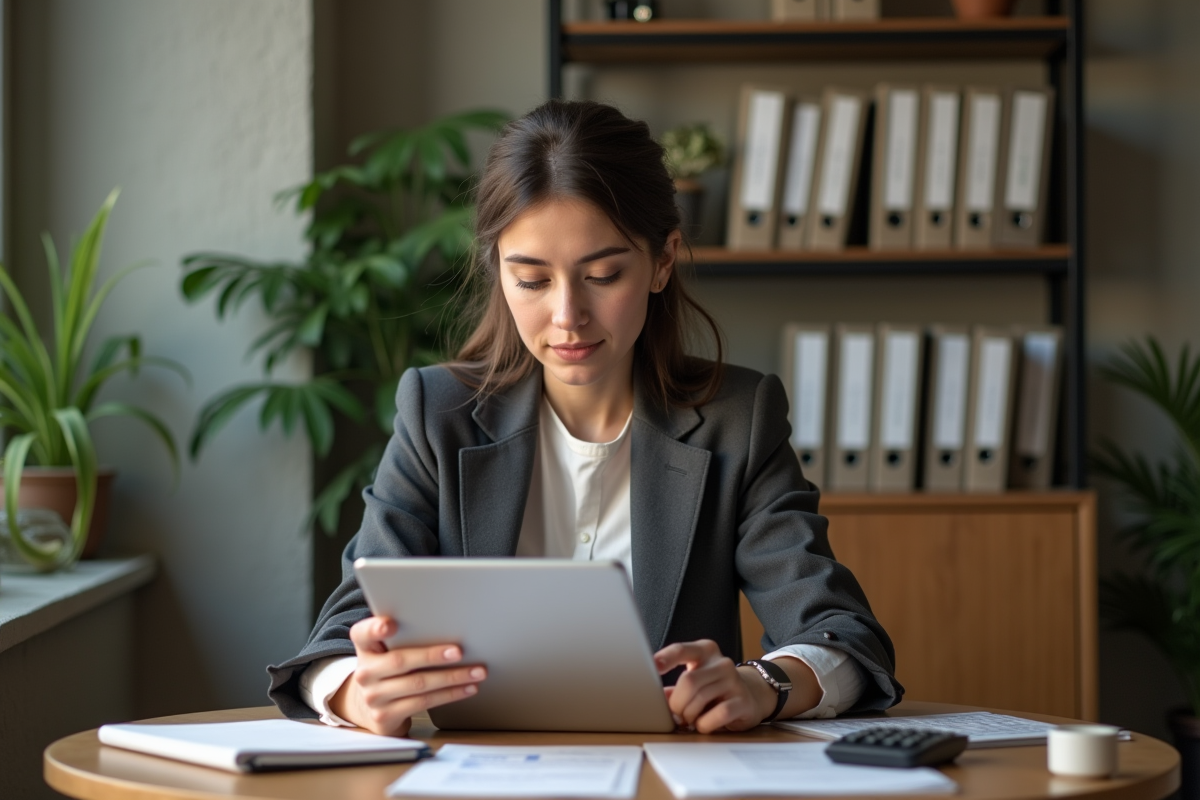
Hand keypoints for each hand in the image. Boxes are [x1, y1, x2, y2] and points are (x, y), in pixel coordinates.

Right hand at [328, 616, 486, 735]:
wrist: (371, 707)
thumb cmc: (389, 670)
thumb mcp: (387, 651)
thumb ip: (405, 637)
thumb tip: (449, 625)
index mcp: (365, 648)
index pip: (362, 633)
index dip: (375, 628)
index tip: (391, 624)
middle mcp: (364, 672)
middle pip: (400, 660)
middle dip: (433, 656)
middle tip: (459, 652)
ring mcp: (373, 696)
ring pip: (418, 684)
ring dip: (452, 678)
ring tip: (476, 672)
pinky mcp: (386, 716)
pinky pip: (423, 703)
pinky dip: (449, 695)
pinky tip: (466, 688)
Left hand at [654, 639, 776, 733]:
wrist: (752, 695)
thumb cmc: (715, 688)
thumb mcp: (696, 680)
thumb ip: (676, 688)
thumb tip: (655, 700)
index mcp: (704, 651)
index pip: (681, 650)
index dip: (665, 658)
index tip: (653, 666)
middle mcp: (721, 663)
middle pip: (688, 680)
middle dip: (677, 702)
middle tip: (676, 714)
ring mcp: (734, 681)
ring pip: (700, 698)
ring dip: (689, 715)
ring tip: (689, 720)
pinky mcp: (743, 701)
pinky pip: (718, 714)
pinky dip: (704, 724)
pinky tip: (703, 725)